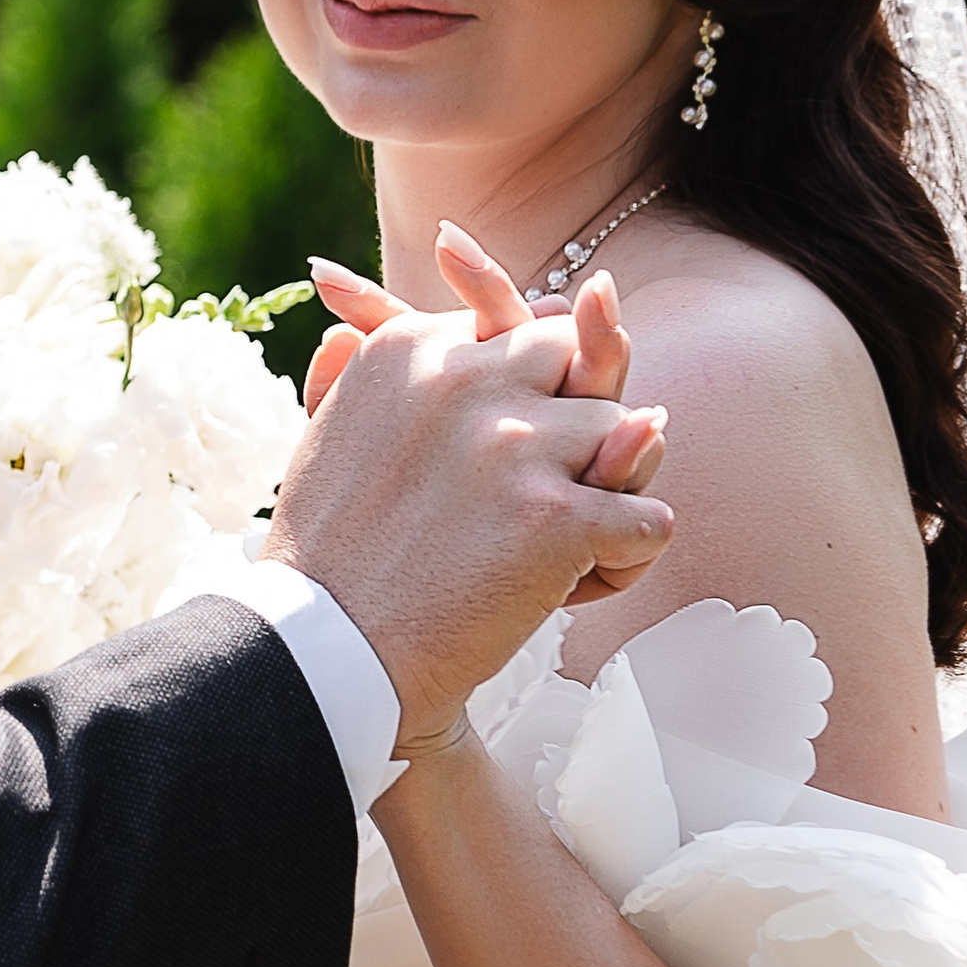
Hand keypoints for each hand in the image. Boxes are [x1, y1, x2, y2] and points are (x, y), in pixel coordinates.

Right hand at [265, 224, 672, 745]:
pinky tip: (577, 580)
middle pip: (577, 361)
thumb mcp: (319, 430)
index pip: (517, 332)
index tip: (490, 456)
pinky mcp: (556, 517)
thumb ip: (351, 366)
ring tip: (553, 547)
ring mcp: (516, 446)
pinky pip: (647, 516)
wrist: (323, 652)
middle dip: (572, 420)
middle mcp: (467, 380)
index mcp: (410, 349)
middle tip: (536, 489)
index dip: (524, 393)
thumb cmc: (324, 555)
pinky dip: (628, 556)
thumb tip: (359, 315)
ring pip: (625, 432)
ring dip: (605, 492)